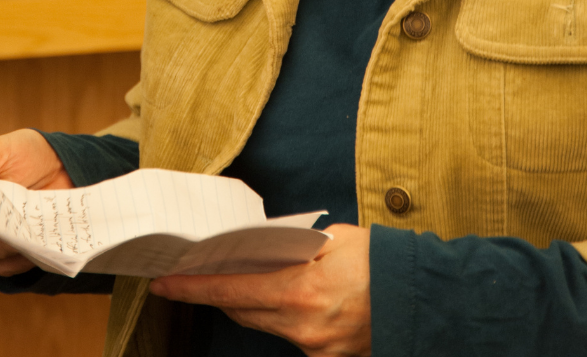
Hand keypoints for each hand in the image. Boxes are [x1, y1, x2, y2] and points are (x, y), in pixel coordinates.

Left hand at [149, 224, 371, 356]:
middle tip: (197, 274)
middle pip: (241, 311)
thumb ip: (294, 248)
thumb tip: (265, 250)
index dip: (193, 288)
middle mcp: (301, 328)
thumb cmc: (380, 260)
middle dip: (218, 293)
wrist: (421, 298)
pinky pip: (290, 335)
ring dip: (252, 302)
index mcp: (300, 292)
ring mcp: (313, 349)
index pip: (231, 291)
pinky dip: (282, 315)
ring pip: (265, 324)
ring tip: (246, 278)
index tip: (165, 283)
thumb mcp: (333, 241)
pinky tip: (289, 297)